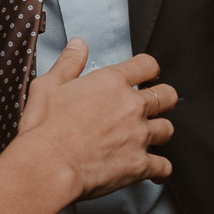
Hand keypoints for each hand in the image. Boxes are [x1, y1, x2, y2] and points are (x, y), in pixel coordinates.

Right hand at [14, 39, 175, 200]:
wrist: (48, 166)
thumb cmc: (45, 127)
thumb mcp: (48, 85)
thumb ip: (68, 63)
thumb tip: (79, 45)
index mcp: (111, 83)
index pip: (147, 65)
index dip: (148, 69)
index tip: (145, 75)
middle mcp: (131, 107)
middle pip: (167, 96)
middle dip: (163, 98)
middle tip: (153, 104)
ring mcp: (138, 136)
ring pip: (167, 129)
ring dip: (159, 131)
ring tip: (148, 135)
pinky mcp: (139, 165)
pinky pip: (163, 166)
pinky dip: (159, 167)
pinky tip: (152, 168)